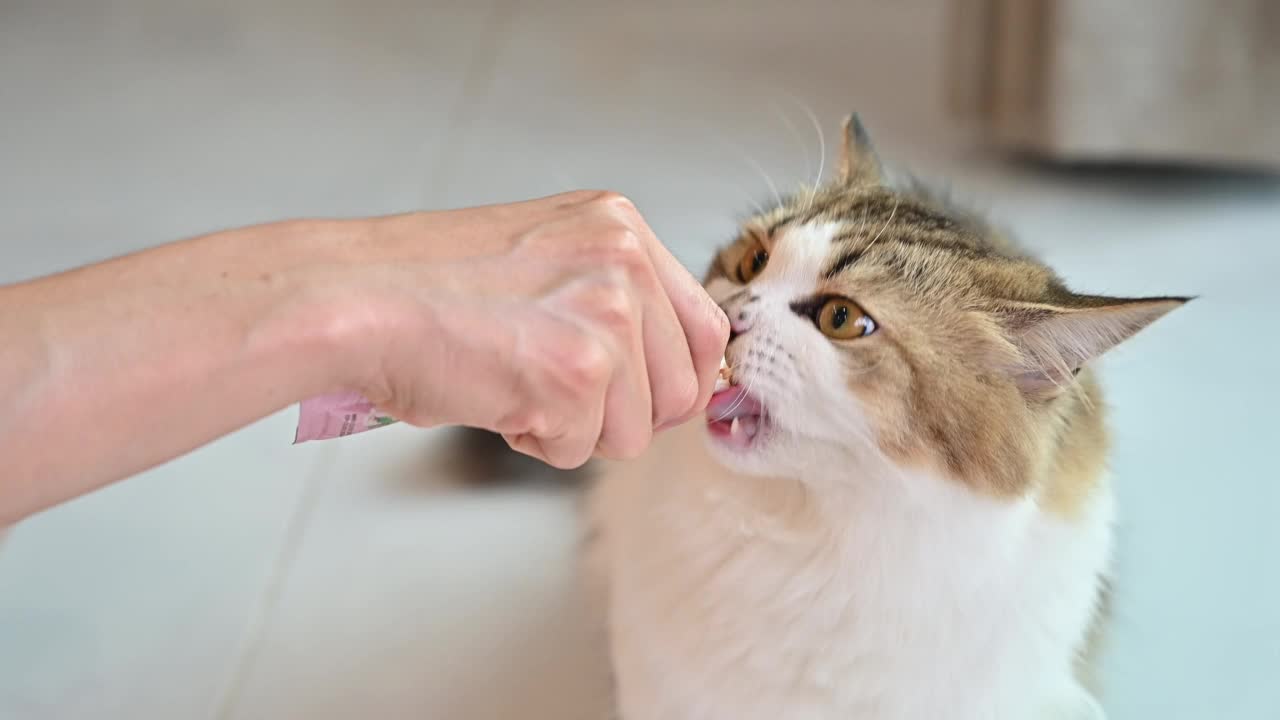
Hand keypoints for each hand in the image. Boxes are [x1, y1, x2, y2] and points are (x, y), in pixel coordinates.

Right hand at [330, 191, 728, 467]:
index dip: (678, 383)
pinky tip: (493, 396)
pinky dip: (534, 442)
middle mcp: (624, 262)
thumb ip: (614, 300)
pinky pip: (581, 452)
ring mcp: (606, 316)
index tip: (649, 403)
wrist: (354, 301)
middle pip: (681, 390)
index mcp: (620, 226)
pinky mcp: (577, 373)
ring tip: (513, 383)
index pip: (705, 328)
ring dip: (575, 429)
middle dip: (624, 416)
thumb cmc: (428, 289)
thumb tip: (676, 382)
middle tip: (558, 397)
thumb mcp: (545, 261)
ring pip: (635, 431)